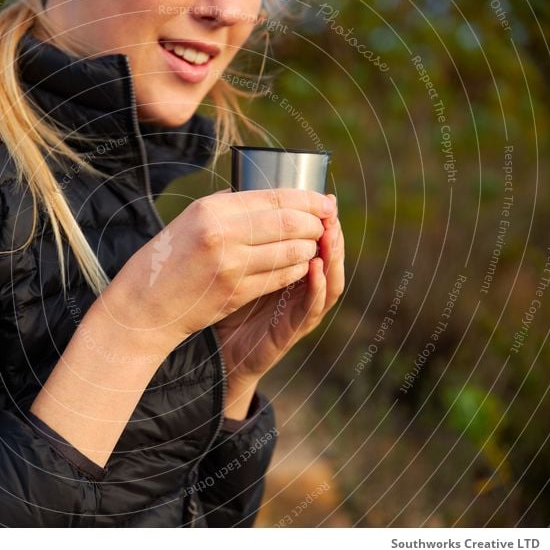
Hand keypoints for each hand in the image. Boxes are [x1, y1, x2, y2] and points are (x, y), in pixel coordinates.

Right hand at [102, 188, 336, 348]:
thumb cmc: (167, 259)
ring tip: (313, 243)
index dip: (308, 199)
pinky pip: (280, 276)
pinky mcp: (236, 293)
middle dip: (315, 222)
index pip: (274, 198)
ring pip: (290, 251)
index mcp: (212, 209)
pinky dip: (296, 269)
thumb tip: (266, 195)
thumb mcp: (190, 219)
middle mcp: (222, 233)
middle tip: (325, 223)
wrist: (144, 305)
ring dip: (309, 247)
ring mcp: (231, 265)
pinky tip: (298, 265)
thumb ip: (227, 206)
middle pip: (289, 222)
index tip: (324, 201)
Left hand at [213, 194, 344, 418]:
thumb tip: (240, 198)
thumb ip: (247, 242)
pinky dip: (316, 288)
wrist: (217, 352)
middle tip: (330, 212)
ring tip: (330, 235)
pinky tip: (315, 270)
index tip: (324, 199)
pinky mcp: (291, 331)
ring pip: (329, 281)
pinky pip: (311, 308)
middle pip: (329, 258)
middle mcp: (303, 291)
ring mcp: (301, 312)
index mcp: (292, 272)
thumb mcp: (239, 267)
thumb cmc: (228, 305)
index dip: (322, 222)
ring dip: (332, 257)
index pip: (315, 242)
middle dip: (332, 234)